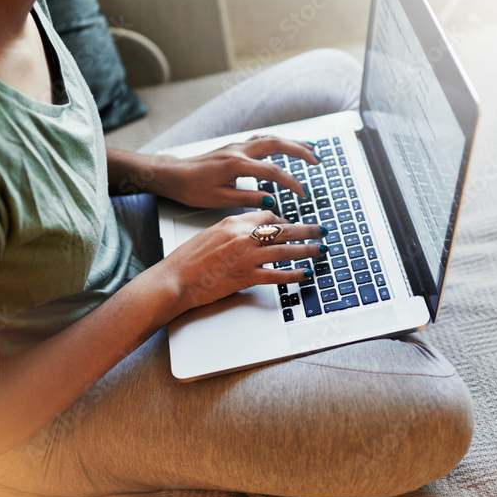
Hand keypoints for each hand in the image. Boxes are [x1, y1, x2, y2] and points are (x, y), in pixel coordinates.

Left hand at [148, 135, 320, 208]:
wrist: (173, 175)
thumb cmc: (191, 189)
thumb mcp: (219, 200)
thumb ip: (247, 199)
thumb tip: (272, 202)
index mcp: (236, 164)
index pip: (272, 172)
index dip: (291, 183)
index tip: (303, 193)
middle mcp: (238, 150)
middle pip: (277, 144)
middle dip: (300, 151)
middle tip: (318, 160)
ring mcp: (237, 146)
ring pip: (270, 138)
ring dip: (292, 142)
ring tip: (311, 148)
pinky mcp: (235, 148)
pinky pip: (262, 140)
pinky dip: (278, 141)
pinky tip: (286, 145)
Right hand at [160, 210, 327, 313]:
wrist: (175, 279)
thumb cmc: (187, 260)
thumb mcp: (210, 235)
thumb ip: (232, 231)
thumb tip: (249, 233)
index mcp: (233, 223)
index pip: (266, 216)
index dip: (282, 220)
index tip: (291, 223)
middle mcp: (242, 237)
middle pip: (283, 230)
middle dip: (306, 229)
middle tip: (320, 230)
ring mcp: (246, 257)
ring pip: (285, 251)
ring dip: (307, 250)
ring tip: (321, 249)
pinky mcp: (246, 277)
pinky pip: (277, 276)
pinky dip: (294, 275)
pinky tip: (305, 274)